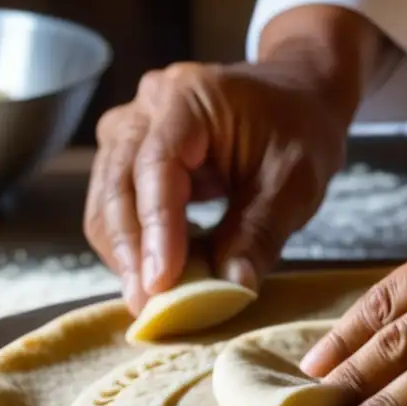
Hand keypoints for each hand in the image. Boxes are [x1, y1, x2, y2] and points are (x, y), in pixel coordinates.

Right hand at [83, 60, 347, 312]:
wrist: (297, 98)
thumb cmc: (300, 132)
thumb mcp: (296, 182)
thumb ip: (261, 232)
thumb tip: (231, 288)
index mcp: (189, 98)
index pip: (157, 166)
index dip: (157, 228)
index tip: (162, 282)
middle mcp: (147, 107)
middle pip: (118, 184)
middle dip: (131, 251)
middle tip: (149, 307)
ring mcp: (131, 129)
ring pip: (106, 200)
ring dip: (125, 254)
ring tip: (151, 300)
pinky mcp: (129, 156)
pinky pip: (115, 205)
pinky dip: (133, 245)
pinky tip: (157, 277)